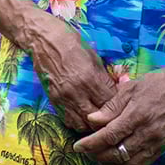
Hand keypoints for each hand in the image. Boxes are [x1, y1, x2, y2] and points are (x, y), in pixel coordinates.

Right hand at [24, 14, 116, 131]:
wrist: (44, 40)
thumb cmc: (72, 44)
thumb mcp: (94, 58)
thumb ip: (104, 78)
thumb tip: (116, 92)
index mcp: (90, 78)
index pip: (110, 102)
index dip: (117, 105)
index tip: (119, 104)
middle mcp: (77, 91)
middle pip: (98, 118)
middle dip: (107, 118)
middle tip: (111, 115)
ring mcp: (64, 98)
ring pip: (83, 124)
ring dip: (92, 123)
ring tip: (97, 118)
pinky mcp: (54, 100)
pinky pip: (68, 120)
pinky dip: (78, 122)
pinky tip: (83, 116)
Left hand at [71, 67, 164, 164]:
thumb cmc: (159, 84)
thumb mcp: (131, 88)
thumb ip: (111, 107)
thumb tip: (92, 120)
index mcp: (137, 115)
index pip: (109, 136)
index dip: (90, 143)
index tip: (77, 146)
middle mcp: (147, 133)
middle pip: (117, 153)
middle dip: (97, 156)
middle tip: (85, 152)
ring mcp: (157, 143)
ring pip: (129, 163)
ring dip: (110, 164)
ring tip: (97, 158)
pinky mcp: (163, 148)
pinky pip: (142, 163)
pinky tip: (116, 161)